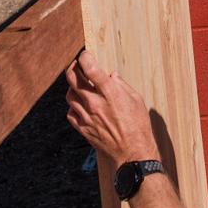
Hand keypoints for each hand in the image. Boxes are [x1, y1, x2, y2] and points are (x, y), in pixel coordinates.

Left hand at [65, 50, 160, 164]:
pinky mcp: (83, 128)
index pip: (90, 69)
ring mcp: (86, 117)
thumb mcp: (136, 100)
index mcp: (110, 93)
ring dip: (72, 87)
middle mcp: (95, 103)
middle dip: (73, 68)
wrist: (132, 152)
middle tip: (76, 65)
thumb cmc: (138, 126)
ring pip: (69, 95)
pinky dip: (73, 106)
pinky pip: (70, 113)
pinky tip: (80, 105)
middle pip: (73, 79)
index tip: (85, 55)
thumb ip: (122, 85)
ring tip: (79, 86)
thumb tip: (111, 76)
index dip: (85, 58)